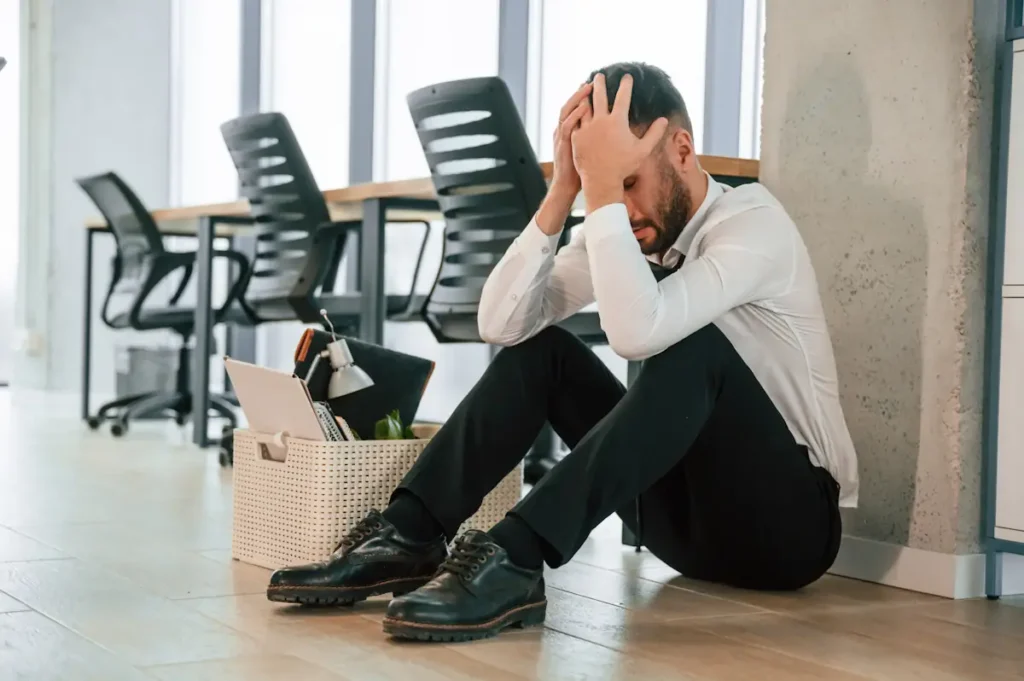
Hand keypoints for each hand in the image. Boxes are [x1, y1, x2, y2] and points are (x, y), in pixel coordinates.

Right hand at [549, 82, 592, 196]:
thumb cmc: (581, 170)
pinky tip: (585, 106)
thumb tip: (614, 131)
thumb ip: (596, 138)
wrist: (567, 187)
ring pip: (567, 111)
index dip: (585, 96)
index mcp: (572, 131)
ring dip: (578, 97)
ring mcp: (562, 136)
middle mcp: (565, 130)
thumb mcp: (588, 150)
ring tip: (589, 86)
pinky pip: (567, 125)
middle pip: (572, 104)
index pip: (578, 109)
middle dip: (582, 91)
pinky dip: (575, 114)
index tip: (596, 86)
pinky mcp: (563, 144)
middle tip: (594, 80)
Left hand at [570, 74, 667, 209]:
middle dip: (600, 84)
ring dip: (585, 95)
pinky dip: (576, 112)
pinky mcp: (576, 136)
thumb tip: (664, 120)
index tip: (627, 77)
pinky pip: (575, 120)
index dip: (626, 85)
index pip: (623, 97)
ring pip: (585, 106)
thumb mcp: (643, 150)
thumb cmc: (624, 166)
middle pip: (599, 96)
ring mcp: (586, 128)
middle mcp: (600, 121)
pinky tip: (576, 108)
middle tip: (599, 75)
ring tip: (584, 88)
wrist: (601, 180)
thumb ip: (654, 134)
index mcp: (617, 121)